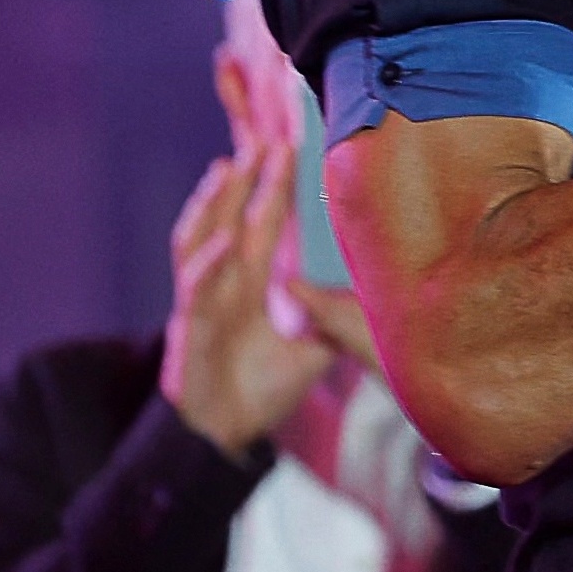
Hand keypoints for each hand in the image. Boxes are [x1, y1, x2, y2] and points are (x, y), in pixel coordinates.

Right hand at [159, 144, 337, 459]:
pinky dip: (208, 262)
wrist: (226, 437)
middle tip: (264, 134)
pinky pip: (195, 290)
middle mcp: (225, 282)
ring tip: (230, 166)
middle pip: (234, 216)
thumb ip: (336, 320)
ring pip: (201, 239)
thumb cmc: (263, 387)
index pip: (265, 220)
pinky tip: (224, 240)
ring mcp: (204, 303)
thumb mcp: (315, 349)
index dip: (275, 183)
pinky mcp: (190, 331)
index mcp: (253, 281)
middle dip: (247, 177)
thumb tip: (382, 296)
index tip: (291, 141)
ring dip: (214, 203)